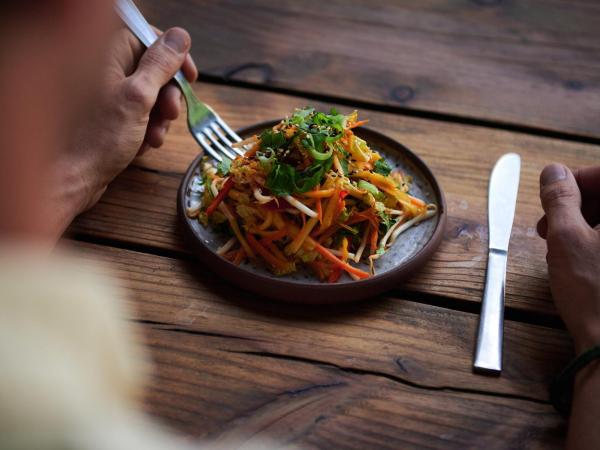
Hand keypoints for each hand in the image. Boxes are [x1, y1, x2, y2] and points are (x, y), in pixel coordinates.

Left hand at [51, 27, 196, 234]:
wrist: (73, 177)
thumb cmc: (98, 138)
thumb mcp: (139, 97)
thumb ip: (161, 64)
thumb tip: (180, 37)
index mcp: (107, 55)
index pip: (149, 39)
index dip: (174, 58)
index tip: (191, 77)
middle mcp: (105, 70)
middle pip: (153, 70)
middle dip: (167, 95)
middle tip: (170, 114)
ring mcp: (107, 94)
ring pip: (150, 96)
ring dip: (160, 117)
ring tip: (154, 137)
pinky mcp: (109, 116)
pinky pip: (140, 114)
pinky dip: (148, 128)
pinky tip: (144, 144)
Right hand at [537, 164, 599, 352]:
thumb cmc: (596, 295)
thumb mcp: (566, 238)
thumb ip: (559, 198)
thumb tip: (553, 172)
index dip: (577, 180)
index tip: (553, 195)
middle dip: (579, 206)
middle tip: (549, 226)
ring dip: (586, 225)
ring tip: (560, 248)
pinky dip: (598, 244)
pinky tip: (580, 262)